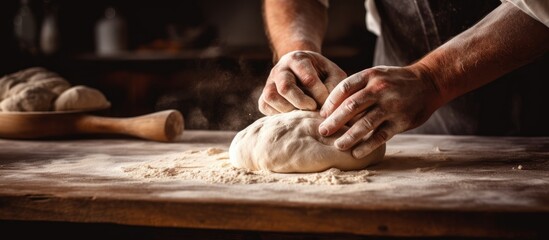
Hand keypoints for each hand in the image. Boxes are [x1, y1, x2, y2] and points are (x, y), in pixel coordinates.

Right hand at [258, 50, 346, 114]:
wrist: (301, 69)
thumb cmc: (321, 73)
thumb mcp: (332, 73)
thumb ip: (334, 85)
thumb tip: (326, 107)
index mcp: (298, 59)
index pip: (308, 79)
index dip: (320, 95)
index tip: (327, 103)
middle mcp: (280, 69)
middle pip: (285, 87)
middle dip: (301, 102)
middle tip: (313, 108)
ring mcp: (269, 82)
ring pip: (271, 97)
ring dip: (288, 109)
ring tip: (301, 113)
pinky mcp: (264, 96)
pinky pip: (264, 106)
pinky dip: (277, 114)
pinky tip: (291, 115)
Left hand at [318, 65, 442, 157]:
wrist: (429, 82)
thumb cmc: (394, 81)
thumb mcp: (376, 75)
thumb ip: (357, 87)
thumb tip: (330, 107)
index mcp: (370, 76)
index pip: (344, 88)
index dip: (330, 103)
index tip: (322, 115)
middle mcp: (380, 89)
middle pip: (351, 106)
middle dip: (334, 121)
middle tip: (322, 131)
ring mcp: (391, 105)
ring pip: (365, 123)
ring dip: (349, 136)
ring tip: (338, 145)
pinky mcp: (401, 121)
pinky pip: (380, 136)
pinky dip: (367, 146)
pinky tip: (356, 153)